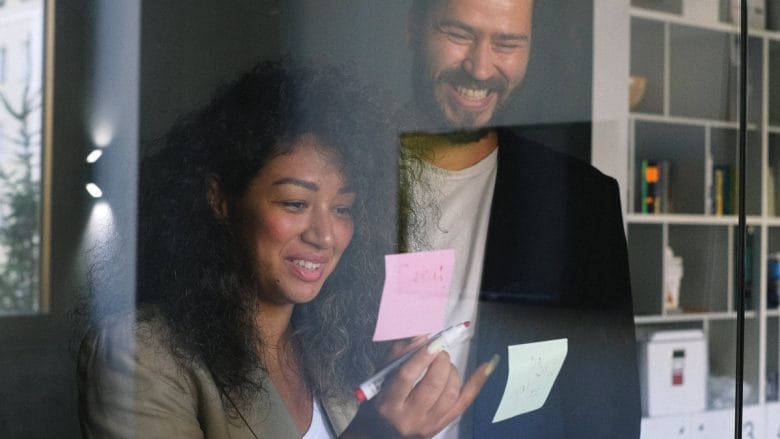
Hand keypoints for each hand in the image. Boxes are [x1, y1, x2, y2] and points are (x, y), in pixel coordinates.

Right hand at [342, 344, 497, 438]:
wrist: (380, 434)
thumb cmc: (379, 401)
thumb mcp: (380, 376)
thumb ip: (398, 354)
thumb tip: (423, 336)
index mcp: (389, 404)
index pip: (407, 376)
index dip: (422, 356)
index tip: (432, 341)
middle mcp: (409, 418)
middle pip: (433, 385)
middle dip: (441, 361)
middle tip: (439, 351)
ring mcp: (429, 425)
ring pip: (450, 393)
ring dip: (452, 370)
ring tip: (444, 363)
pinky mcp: (442, 426)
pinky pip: (465, 402)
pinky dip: (477, 382)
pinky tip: (487, 365)